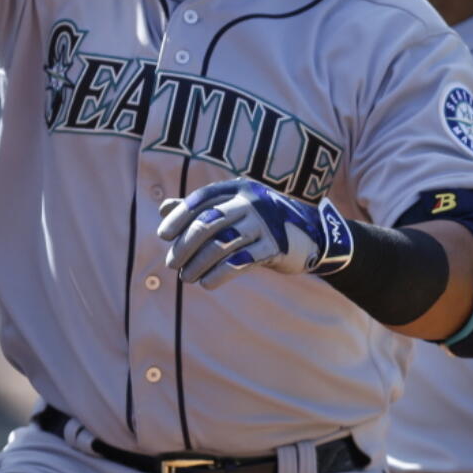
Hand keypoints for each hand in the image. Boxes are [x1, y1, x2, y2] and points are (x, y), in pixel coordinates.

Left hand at [157, 178, 352, 289]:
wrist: (309, 235)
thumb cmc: (259, 222)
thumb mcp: (232, 208)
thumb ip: (200, 208)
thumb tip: (164, 208)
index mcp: (237, 189)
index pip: (200, 200)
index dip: (178, 217)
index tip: (163, 235)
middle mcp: (250, 202)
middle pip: (207, 223)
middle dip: (184, 246)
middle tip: (172, 264)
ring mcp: (264, 224)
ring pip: (220, 245)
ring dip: (198, 264)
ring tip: (187, 278)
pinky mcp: (274, 247)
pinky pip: (239, 262)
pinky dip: (218, 274)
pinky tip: (207, 283)